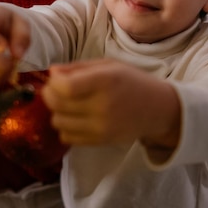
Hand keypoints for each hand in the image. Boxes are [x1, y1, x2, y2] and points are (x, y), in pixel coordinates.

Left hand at [40, 60, 180, 149]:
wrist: (158, 109)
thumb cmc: (130, 81)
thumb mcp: (108, 65)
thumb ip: (77, 68)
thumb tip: (51, 72)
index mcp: (105, 82)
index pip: (66, 87)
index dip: (53, 83)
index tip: (56, 78)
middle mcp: (103, 106)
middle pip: (57, 105)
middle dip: (49, 95)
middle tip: (55, 89)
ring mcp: (101, 127)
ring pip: (58, 122)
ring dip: (56, 112)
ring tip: (67, 104)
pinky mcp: (100, 141)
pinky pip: (67, 137)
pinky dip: (65, 127)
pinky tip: (75, 118)